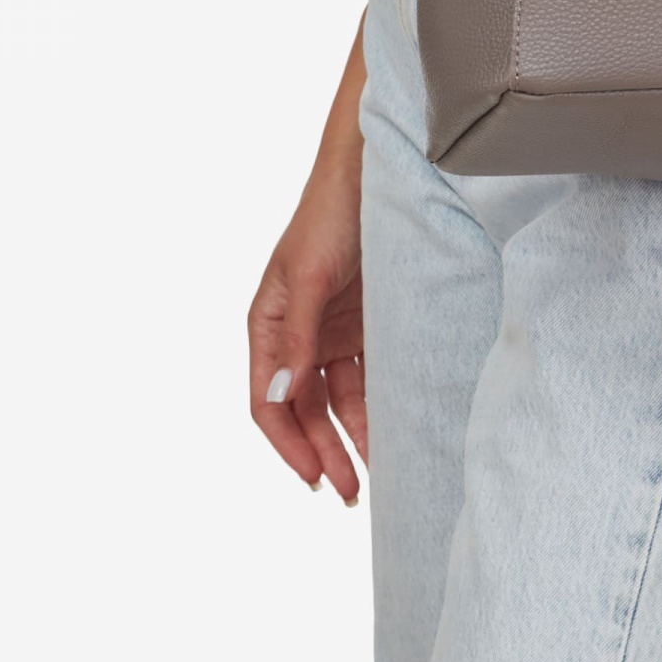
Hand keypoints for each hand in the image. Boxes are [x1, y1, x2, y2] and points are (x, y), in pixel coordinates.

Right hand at [248, 18, 371, 500]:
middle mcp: (296, 331)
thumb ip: (296, 336)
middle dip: (323, 451)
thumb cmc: (333, 211)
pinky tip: (394, 433)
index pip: (268, 399)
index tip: (315, 477)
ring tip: (374, 477)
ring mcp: (333, 330)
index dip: (287, 444)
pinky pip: (369, 377)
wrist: (383, 168)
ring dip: (352, 438)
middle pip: (304, 409)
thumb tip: (283, 398)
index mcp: (267, 321)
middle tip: (348, 492)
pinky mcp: (370, 325)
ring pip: (337, 400)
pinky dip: (377, 408)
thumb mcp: (309, 274)